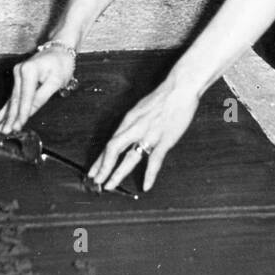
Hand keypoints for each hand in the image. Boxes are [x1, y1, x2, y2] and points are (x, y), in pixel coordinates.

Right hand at [0, 47, 75, 133]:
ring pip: (13, 99)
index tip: (18, 127)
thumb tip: (30, 112)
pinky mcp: (19, 77)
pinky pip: (13, 95)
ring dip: (6, 115)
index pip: (25, 97)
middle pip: (16, 99)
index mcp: (29, 71)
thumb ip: (42, 97)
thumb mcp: (56, 81)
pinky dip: (6, 107)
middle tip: (5, 132)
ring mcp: (17, 73)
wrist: (60, 49)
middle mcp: (19, 71)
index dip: (22, 114)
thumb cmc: (61, 64)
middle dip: (10, 117)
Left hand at [88, 76, 199, 192]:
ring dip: (118, 173)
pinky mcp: (165, 139)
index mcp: (129, 119)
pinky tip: (146, 186)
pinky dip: (150, 175)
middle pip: (113, 149)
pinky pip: (155, 160)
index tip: (93, 171)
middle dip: (103, 167)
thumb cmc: (163, 97)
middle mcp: (135, 127)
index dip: (100, 159)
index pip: (110, 142)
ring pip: (129, 157)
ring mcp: (149, 134)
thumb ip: (134, 123)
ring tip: (110, 186)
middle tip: (96, 182)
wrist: (180, 87)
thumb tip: (127, 135)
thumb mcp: (142, 108)